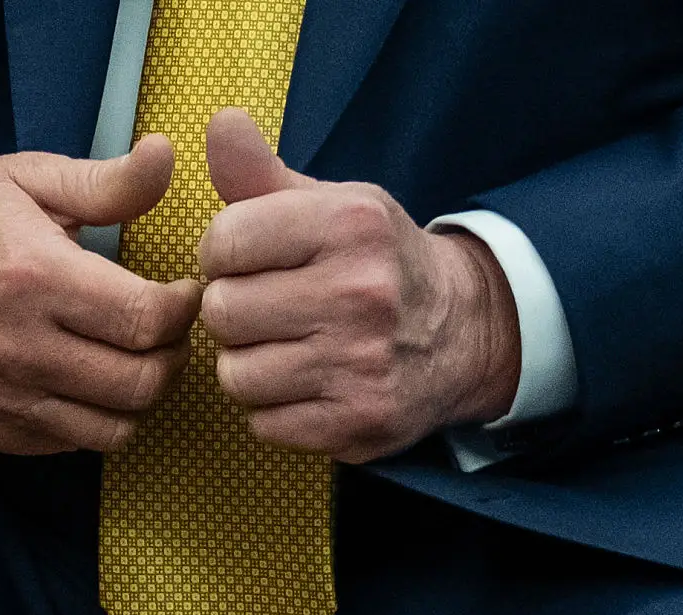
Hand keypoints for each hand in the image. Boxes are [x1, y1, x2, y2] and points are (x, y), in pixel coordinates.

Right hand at [0, 136, 202, 453]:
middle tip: (166, 328)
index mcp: (32, 278)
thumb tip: (168, 154)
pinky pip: (70, 443)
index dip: (183, 310)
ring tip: (132, 355)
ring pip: (114, 429)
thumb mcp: (29, 180)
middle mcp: (14, 349)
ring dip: (139, 394)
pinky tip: (84, 375)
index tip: (184, 292)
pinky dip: (93, 415)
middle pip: (140, 384)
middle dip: (172, 356)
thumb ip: (108, 182)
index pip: (146, 322)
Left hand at [199, 109, 519, 462]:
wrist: (463, 331)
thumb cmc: (377, 262)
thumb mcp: (332, 205)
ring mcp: (362, 364)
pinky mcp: (359, 423)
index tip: (243, 261)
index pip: (223, 242)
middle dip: (232, 311)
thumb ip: (262, 173)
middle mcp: (361, 293)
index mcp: (350, 224)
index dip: (221, 255)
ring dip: (248, 365)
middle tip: (264, 309)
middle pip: (222, 312)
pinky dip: (272, 408)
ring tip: (283, 347)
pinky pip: (262, 423)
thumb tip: (219, 123)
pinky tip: (303, 384)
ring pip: (236, 375)